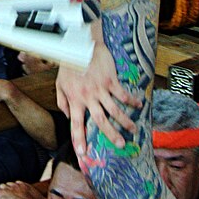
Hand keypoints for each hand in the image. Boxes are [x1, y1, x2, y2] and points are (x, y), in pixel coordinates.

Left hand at [55, 41, 141, 161]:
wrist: (81, 45)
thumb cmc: (69, 65)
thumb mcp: (59, 84)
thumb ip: (62, 102)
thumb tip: (67, 117)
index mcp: (75, 100)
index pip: (76, 124)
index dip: (79, 139)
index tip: (83, 153)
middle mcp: (88, 97)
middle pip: (100, 120)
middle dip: (110, 134)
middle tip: (120, 145)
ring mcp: (101, 89)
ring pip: (115, 109)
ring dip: (125, 121)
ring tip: (133, 130)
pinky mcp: (110, 80)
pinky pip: (122, 93)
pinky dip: (131, 100)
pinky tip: (138, 106)